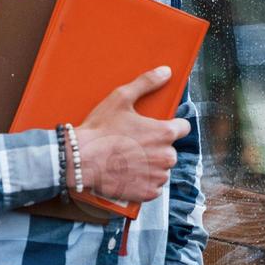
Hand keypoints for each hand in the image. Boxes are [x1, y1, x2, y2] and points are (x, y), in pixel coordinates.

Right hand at [74, 66, 189, 202]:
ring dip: (152, 165)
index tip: (157, 128)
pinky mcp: (148, 193)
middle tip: (134, 143)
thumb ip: (146, 83)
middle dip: (157, 147)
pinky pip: (155, 187)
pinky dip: (145, 182)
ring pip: (163, 168)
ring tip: (129, 159)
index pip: (183, 128)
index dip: (171, 126)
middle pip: (171, 149)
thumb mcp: (121, 98)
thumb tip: (166, 71)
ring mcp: (158, 176)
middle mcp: (166, 156)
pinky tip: (129, 173)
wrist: (80, 160)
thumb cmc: (100, 129)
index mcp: (164, 133)